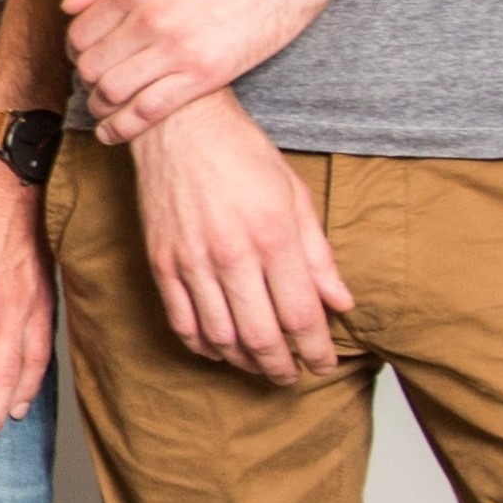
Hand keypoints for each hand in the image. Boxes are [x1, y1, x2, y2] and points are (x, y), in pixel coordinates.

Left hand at [68, 0, 348, 144]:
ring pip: (113, 91)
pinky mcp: (205, 74)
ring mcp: (177, 48)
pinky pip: (150, 110)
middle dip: (86, 79)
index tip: (84, 56)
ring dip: (100, 105)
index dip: (75, 50)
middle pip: (91, 65)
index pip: (80, 33)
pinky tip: (115, 132)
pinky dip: (124, 126)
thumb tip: (69, 6)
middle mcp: (150, 18)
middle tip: (94, 83)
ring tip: (104, 108)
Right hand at [126, 92, 353, 381]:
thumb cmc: (241, 153)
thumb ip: (318, 255)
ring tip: (260, 366)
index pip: (301, 314)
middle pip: (261, 336)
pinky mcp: (162, 262)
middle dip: (282, 367)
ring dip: (245, 362)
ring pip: (221, 337)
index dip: (316, 350)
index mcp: (273, 235)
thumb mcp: (295, 195)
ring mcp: (192, 261)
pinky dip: (204, 346)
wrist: (179, 125)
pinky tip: (220, 348)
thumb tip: (341, 302)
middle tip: (293, 376)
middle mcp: (231, 254)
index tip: (324, 364)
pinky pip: (182, 322)